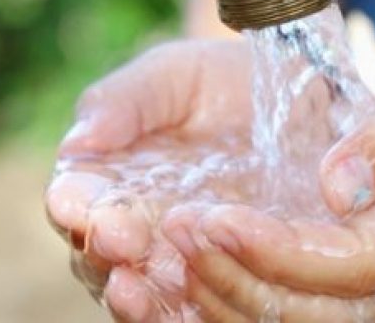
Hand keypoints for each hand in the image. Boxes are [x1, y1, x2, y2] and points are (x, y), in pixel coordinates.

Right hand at [45, 39, 256, 320]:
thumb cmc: (222, 82)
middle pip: (98, 255)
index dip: (75, 205)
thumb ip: (126, 101)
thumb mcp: (176, 76)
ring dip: (136, 298)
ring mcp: (176, 263)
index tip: (81, 204)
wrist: (299, 100)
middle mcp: (132, 230)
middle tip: (122, 241)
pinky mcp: (224, 284)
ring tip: (137, 289)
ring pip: (141, 294)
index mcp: (106, 179)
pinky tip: (189, 310)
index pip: (75, 201)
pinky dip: (185, 316)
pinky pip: (195, 313)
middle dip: (104, 251)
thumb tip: (77, 142)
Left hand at [161, 26, 374, 320]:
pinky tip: (192, 271)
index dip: (283, 252)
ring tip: (170, 253)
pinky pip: (303, 310)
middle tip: (175, 233)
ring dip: (232, 298)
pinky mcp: (370, 281)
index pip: (362, 261)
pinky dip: (243, 296)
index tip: (215, 219)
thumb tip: (338, 185)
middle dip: (241, 280)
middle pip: (327, 311)